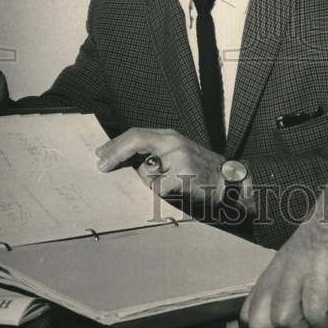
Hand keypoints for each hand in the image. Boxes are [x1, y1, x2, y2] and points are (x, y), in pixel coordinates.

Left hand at [95, 127, 223, 203]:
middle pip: (136, 140)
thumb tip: (124, 163)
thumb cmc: (197, 169)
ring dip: (151, 183)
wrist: (226, 181)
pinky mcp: (183, 177)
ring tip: (171, 184)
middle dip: (115, 153)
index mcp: (170, 137)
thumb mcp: (175, 154)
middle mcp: (173, 143)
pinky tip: (178, 191)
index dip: (116, 144)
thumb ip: (153, 153)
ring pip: (146, 173)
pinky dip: (163, 194)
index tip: (101, 154)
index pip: (137, 134)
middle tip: (102, 165)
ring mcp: (179, 159)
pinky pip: (158, 189)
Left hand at [240, 178, 327, 327]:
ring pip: (281, 318)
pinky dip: (326, 324)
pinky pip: (314, 308)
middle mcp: (280, 270)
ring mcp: (298, 268)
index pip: (248, 312)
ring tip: (323, 326)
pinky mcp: (320, 268)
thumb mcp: (304, 259)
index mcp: (274, 270)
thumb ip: (294, 283)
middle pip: (257, 321)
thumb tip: (297, 314)